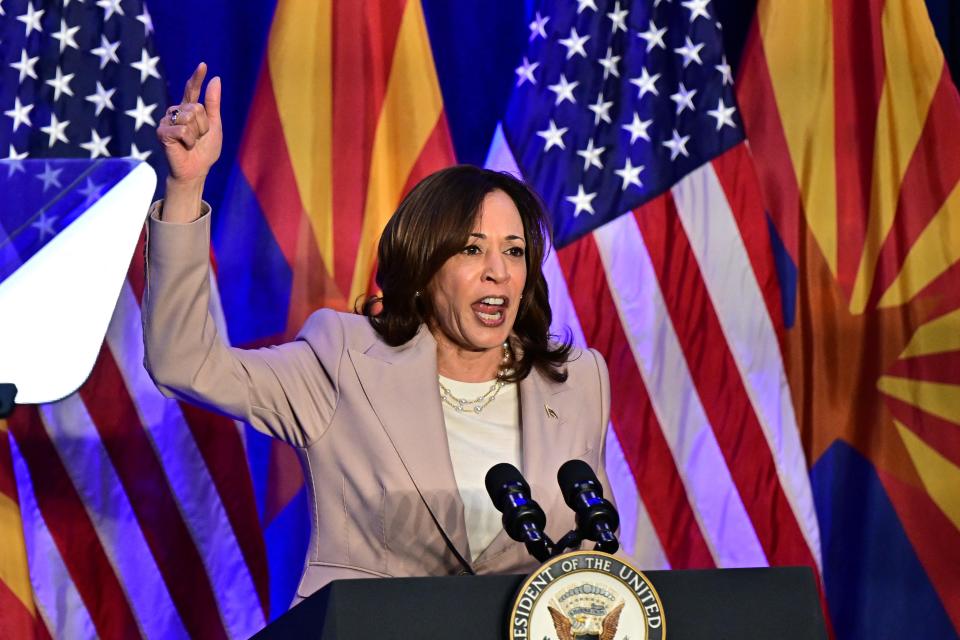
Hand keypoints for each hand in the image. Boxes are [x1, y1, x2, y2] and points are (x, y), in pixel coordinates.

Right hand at [157, 62, 221, 184]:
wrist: (195, 170)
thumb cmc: (205, 151)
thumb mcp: (214, 126)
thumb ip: (213, 104)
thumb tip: (216, 78)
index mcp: (189, 110)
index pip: (192, 90)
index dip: (197, 78)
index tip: (203, 65)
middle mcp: (176, 112)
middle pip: (197, 108)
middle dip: (203, 126)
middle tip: (198, 138)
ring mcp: (168, 121)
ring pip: (190, 117)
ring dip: (197, 134)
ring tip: (191, 143)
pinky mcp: (162, 132)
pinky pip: (182, 130)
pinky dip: (188, 141)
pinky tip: (184, 147)